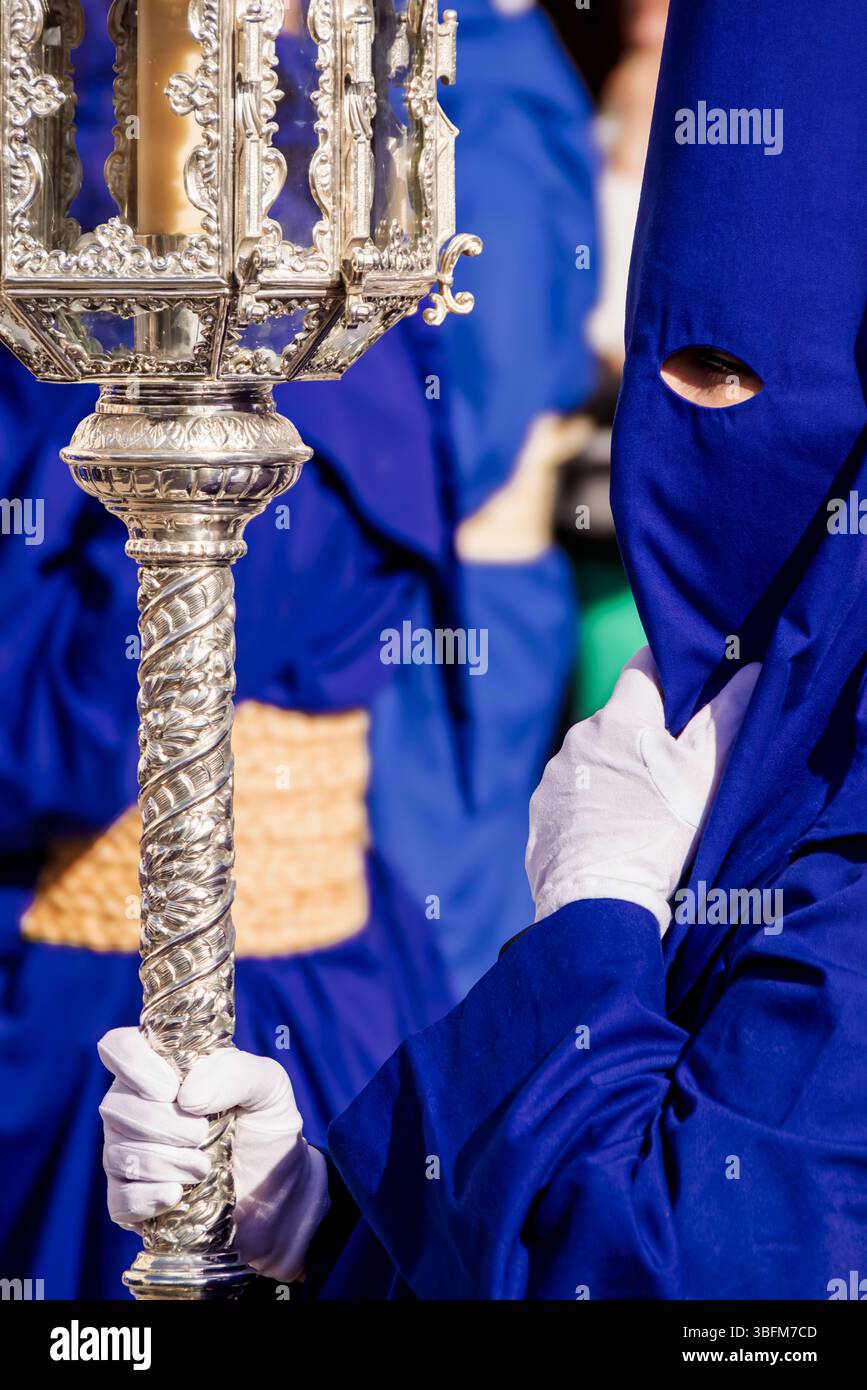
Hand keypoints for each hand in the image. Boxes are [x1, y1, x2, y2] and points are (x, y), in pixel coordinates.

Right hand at [98, 1028, 329, 1282]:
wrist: (278, 1187)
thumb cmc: (266, 1123)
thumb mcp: (268, 1084)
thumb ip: (236, 1073)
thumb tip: (188, 1096)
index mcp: (162, 1066)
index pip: (118, 1047)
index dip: (134, 1064)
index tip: (170, 1088)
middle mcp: (136, 1105)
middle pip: (114, 1106)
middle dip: (160, 1124)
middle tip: (202, 1134)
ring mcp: (129, 1153)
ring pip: (117, 1154)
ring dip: (163, 1162)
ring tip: (203, 1168)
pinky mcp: (132, 1199)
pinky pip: (119, 1199)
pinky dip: (147, 1197)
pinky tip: (176, 1194)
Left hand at [526, 648, 759, 932]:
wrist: (600, 902)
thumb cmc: (660, 832)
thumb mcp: (704, 775)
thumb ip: (727, 718)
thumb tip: (751, 670)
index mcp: (619, 717)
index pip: (642, 667)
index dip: (667, 670)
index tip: (686, 685)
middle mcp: (578, 736)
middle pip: (618, 718)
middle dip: (642, 732)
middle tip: (672, 764)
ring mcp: (555, 774)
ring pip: (594, 757)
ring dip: (615, 770)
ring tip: (641, 808)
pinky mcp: (541, 809)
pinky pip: (572, 792)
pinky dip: (591, 802)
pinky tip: (611, 830)